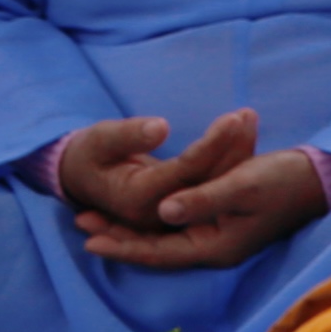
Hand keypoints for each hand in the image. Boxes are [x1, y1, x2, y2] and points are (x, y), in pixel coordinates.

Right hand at [48, 108, 249, 231]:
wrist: (81, 179)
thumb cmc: (87, 155)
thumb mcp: (99, 139)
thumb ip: (128, 135)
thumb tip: (161, 127)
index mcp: (138, 198)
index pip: (185, 172)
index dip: (211, 145)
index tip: (233, 118)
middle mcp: (159, 214)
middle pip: (205, 182)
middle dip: (230, 149)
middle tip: (248, 116)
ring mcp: (171, 215)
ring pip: (211, 186)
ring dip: (233, 153)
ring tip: (249, 119)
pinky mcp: (180, 209)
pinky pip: (207, 186)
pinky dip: (224, 160)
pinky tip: (241, 135)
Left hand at [58, 107, 325, 271]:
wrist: (317, 177)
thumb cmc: (281, 180)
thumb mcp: (240, 185)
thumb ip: (201, 199)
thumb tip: (162, 212)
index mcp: (216, 246)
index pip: (159, 253)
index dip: (123, 246)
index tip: (88, 240)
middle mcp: (213, 247)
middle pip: (156, 248)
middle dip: (118, 237)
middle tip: (79, 223)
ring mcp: (217, 235)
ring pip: (163, 236)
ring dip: (130, 227)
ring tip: (96, 217)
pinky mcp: (220, 220)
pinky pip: (175, 224)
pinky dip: (151, 218)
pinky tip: (134, 210)